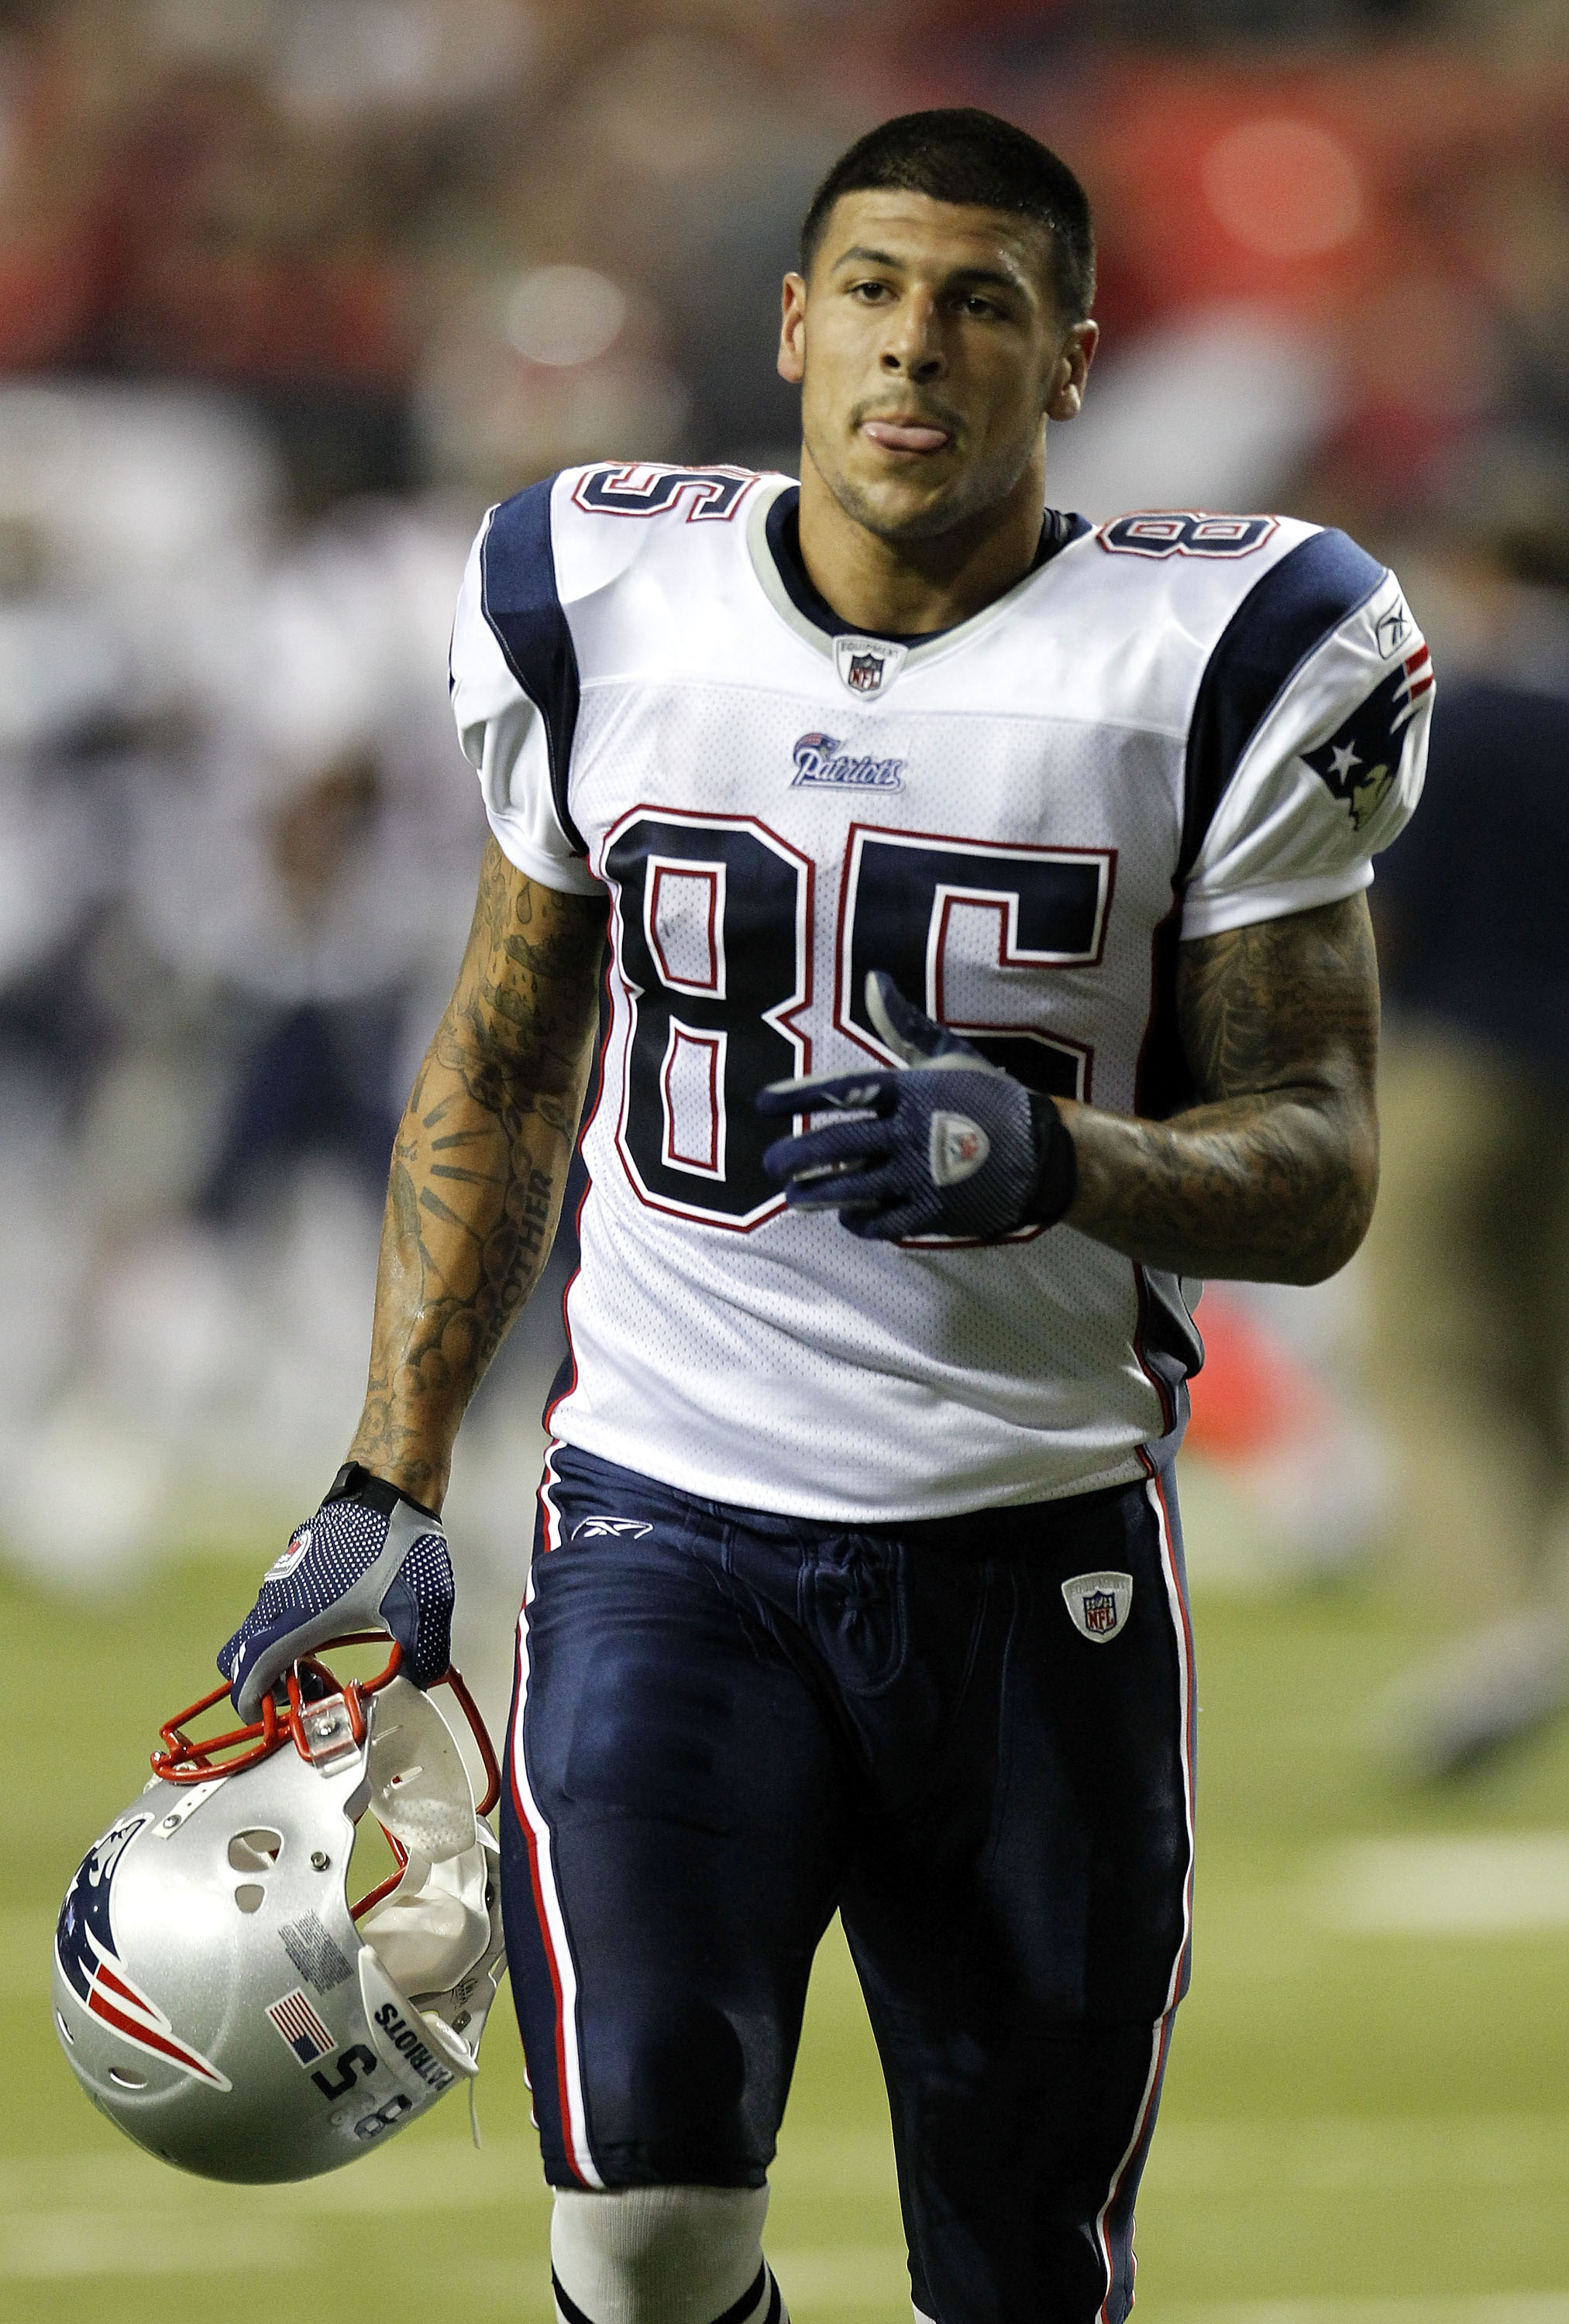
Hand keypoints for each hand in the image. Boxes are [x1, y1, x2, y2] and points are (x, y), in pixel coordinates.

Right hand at [218, 1464, 453, 1719]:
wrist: (390, 1488)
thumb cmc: (398, 1545)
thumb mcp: (422, 1607)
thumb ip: (423, 1655)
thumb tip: (420, 1683)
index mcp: (296, 1617)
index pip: (249, 1672)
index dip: (251, 1703)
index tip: (271, 1720)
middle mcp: (278, 1600)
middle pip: (241, 1655)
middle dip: (262, 1684)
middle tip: (306, 1694)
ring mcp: (281, 1580)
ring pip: (259, 1632)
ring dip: (279, 1657)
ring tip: (324, 1667)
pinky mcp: (292, 1567)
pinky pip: (274, 1610)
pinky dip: (287, 1632)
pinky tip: (331, 1631)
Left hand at [756, 971, 1075, 1241]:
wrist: (1046, 1154)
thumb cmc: (990, 1097)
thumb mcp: (950, 1056)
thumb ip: (904, 1025)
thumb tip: (873, 980)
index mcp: (912, 1090)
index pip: (843, 1089)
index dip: (798, 1095)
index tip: (762, 1103)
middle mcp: (912, 1133)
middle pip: (838, 1147)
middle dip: (797, 1158)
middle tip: (772, 1164)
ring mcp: (922, 1176)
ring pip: (852, 1189)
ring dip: (816, 1195)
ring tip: (795, 1198)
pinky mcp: (934, 1213)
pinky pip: (882, 1222)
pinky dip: (858, 1220)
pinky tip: (847, 1215)